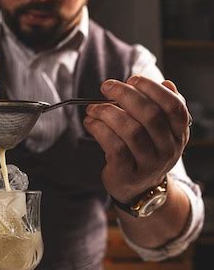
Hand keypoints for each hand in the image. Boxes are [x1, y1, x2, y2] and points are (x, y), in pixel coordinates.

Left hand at [83, 76, 190, 202]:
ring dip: (108, 112)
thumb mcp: (160, 131)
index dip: (153, 89)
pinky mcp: (128, 172)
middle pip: (150, 115)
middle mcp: (168, 149)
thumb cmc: (145, 151)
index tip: (132, 79)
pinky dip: (100, 129)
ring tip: (94, 107)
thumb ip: (161, 107)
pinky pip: (114, 145)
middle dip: (125, 95)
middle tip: (107, 87)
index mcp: (178, 134)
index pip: (174, 106)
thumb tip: (166, 83)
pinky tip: (91, 123)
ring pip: (131, 130)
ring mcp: (149, 163)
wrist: (138, 189)